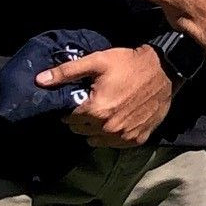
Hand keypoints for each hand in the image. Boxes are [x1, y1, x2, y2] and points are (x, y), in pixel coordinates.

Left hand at [47, 46, 174, 148]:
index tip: (80, 97)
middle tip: (93, 101)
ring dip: (96, 128)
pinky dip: (113, 134)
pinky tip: (119, 118)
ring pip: (96, 140)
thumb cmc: (130, 64)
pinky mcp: (137, 139)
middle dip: (82, 118)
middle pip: (81, 130)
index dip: (72, 107)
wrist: (166, 70)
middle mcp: (109, 128)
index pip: (69, 119)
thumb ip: (67, 72)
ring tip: (106, 110)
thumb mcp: (98, 61)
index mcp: (96, 110)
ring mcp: (124, 136)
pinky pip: (115, 144)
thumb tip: (40, 81)